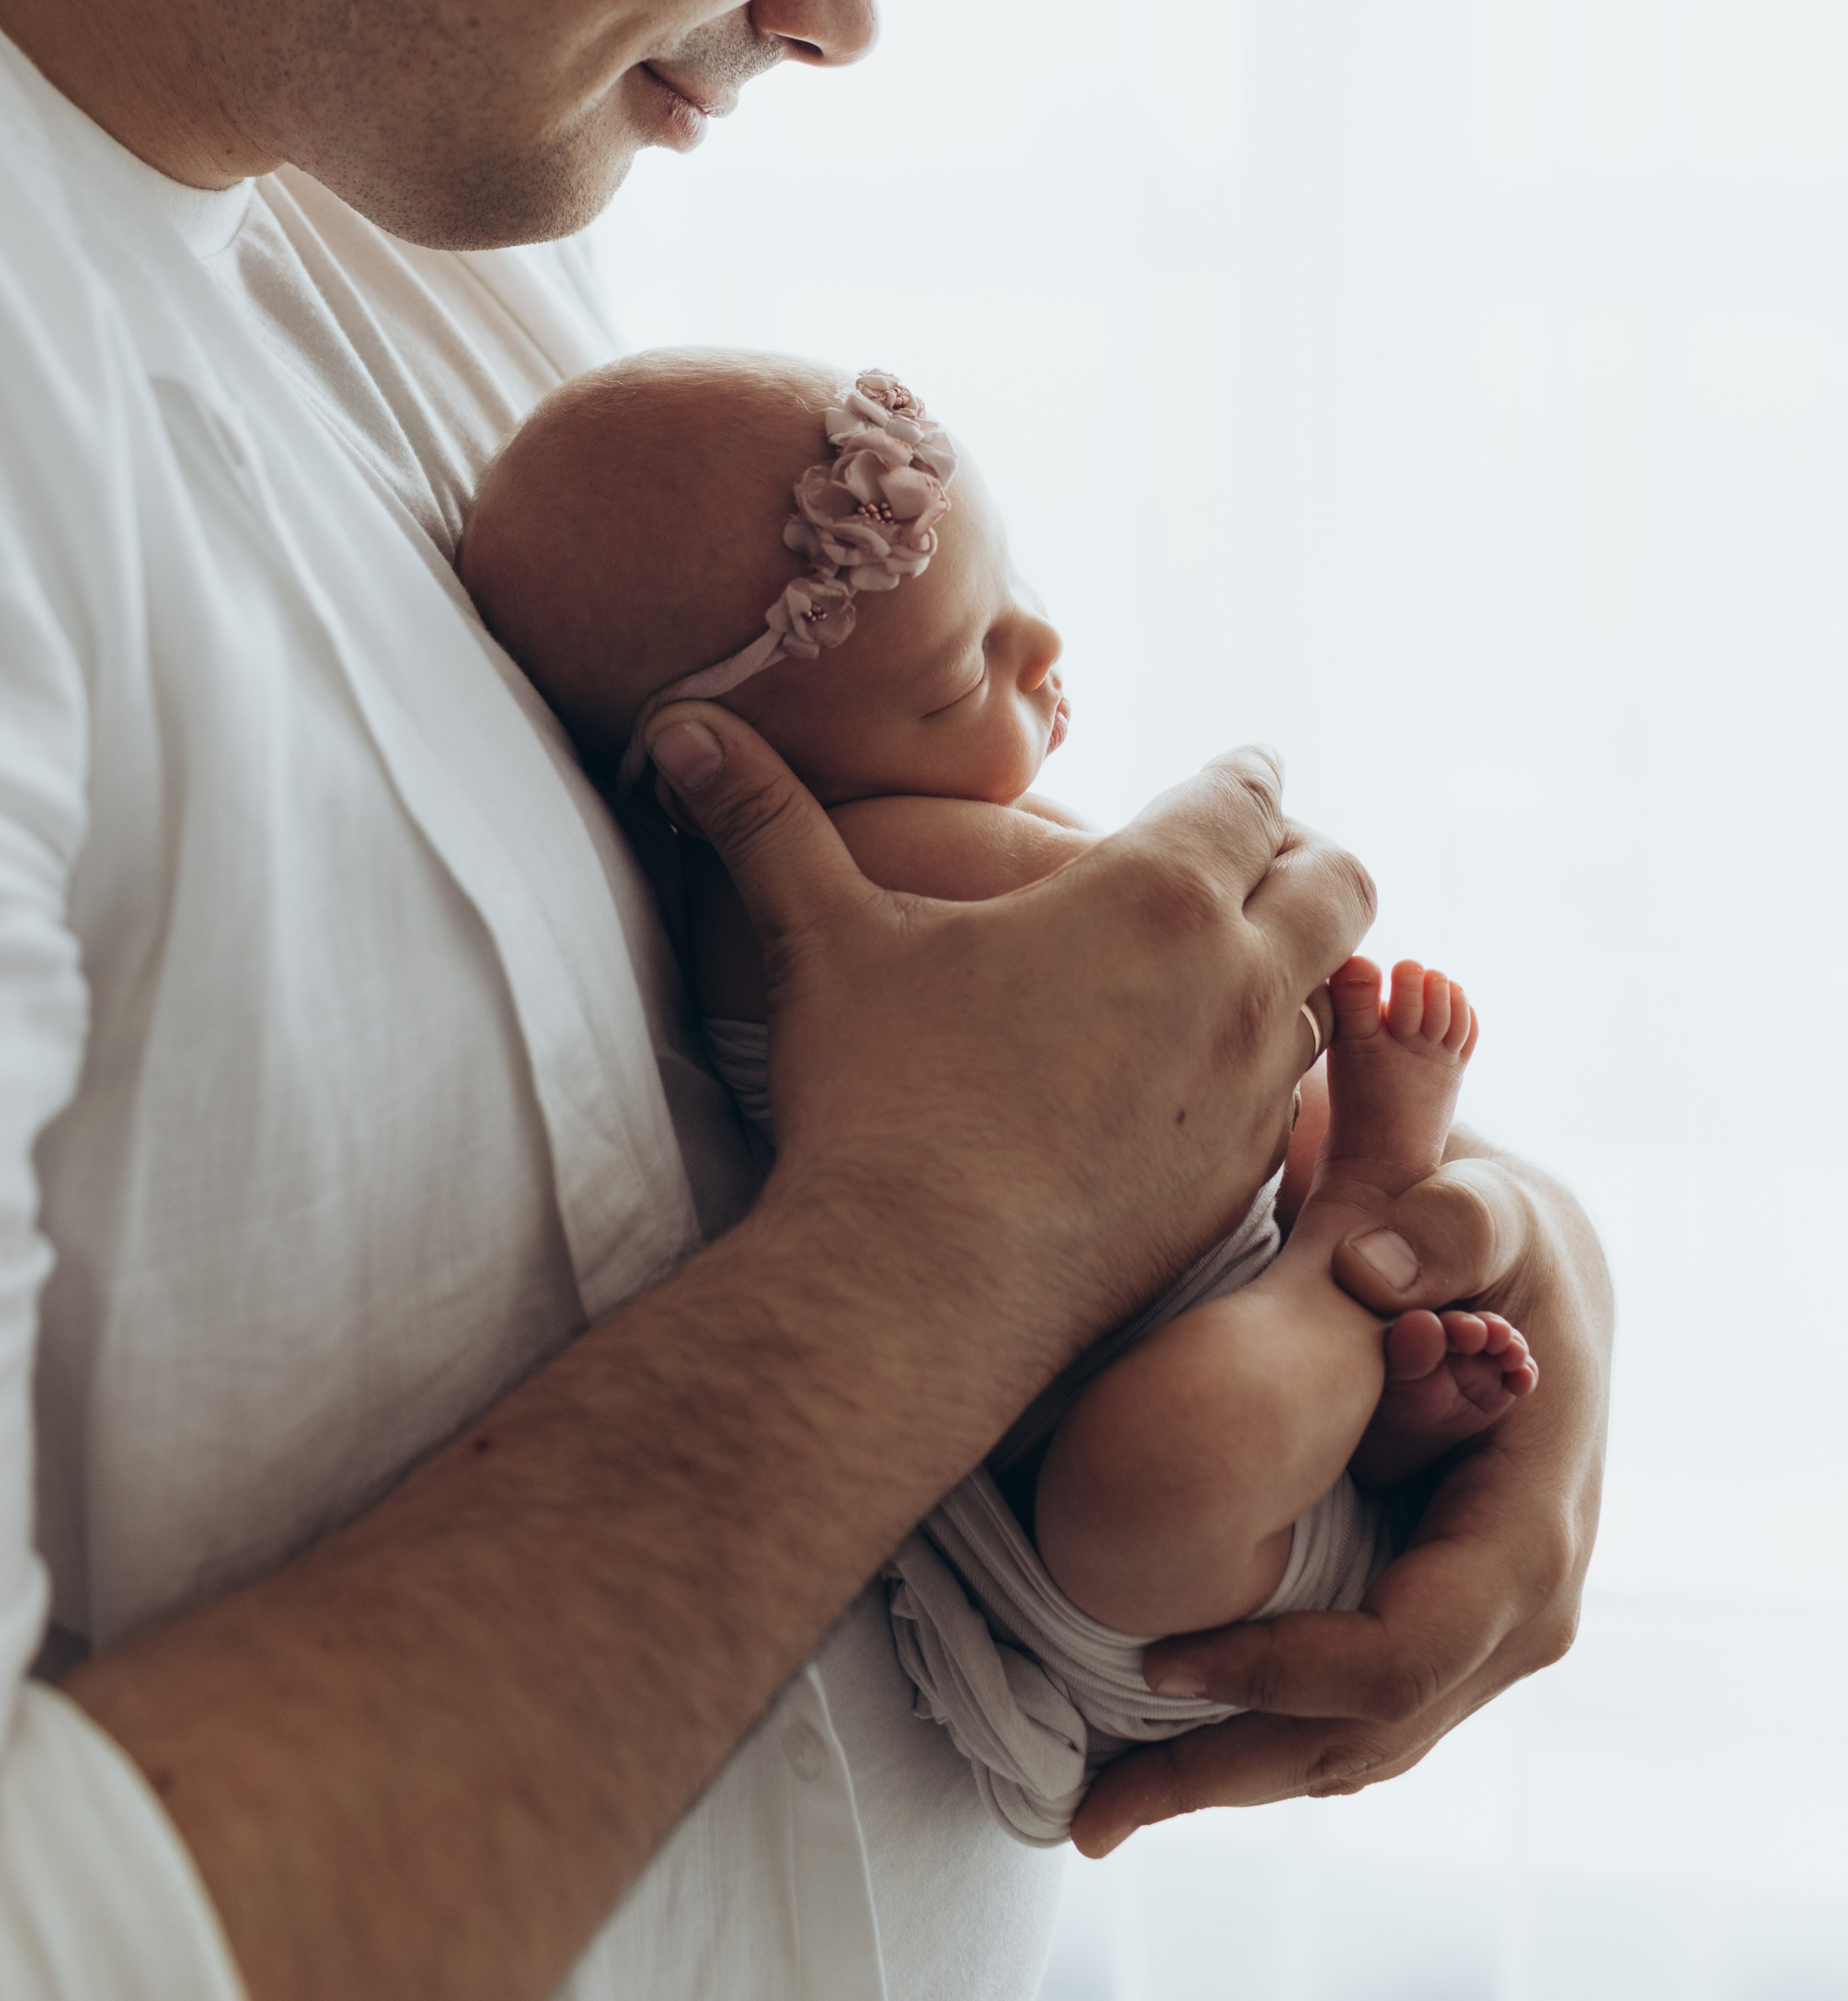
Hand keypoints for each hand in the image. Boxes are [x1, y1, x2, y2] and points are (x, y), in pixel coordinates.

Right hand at [646, 709, 1373, 1412]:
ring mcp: (1254, 1088)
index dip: (1247, 774)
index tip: (1244, 770)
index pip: (1251, 793)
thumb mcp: (821, 937)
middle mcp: (1236, 978)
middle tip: (1265, 859)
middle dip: (1311, 858)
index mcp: (1157, 892)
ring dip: (1297, 969)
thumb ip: (762, 820)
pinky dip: (1268, 1069)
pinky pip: (1296, 1099)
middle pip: (1342, 881)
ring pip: (1328, 993)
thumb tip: (674, 727)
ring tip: (1237, 968)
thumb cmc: (875, 1096)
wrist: (916, 1289)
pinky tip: (1205, 1080)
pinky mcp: (1242, 1179)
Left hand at [1069, 1142, 1610, 1854]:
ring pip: (1349, 1752)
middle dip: (1226, 1774)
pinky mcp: (1427, 1632)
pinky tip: (1152, 1760)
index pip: (1400, 1652)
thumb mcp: (1488, 1206)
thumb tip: (1376, 1268)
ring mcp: (1474, 1640)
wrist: (1530, 1279)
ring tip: (1096, 1812)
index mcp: (1528, 1536)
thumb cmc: (1496, 1242)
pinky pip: (1341, 1718)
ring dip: (1225, 1784)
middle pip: (1364, 1739)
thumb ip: (1450, 1218)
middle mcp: (1515, 1615)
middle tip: (1088, 1814)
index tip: (1160, 1659)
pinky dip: (1252, 1742)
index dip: (1281, 1669)